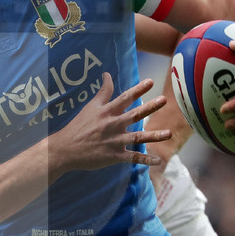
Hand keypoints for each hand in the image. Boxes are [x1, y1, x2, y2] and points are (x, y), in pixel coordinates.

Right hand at [51, 73, 171, 172]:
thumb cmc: (78, 126)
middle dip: (150, 107)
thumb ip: (103, 92)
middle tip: (164, 100)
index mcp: (107, 112)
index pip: (125, 98)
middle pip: (134, 115)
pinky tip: (158, 161)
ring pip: (138, 137)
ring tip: (169, 133)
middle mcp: (112, 125)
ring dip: (154, 136)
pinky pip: (132, 158)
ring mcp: (114, 141)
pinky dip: (145, 160)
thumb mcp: (90, 107)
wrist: (65, 149)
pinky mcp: (114, 156)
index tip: (150, 82)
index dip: (138, 89)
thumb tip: (107, 74)